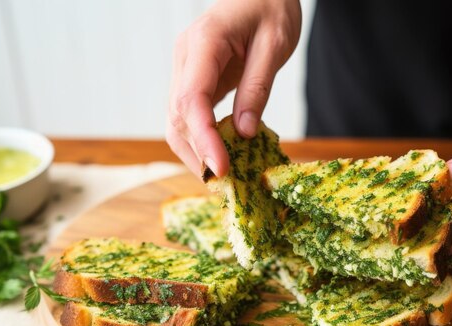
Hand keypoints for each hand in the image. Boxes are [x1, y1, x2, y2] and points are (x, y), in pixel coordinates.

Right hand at [166, 0, 300, 177]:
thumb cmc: (271, 6)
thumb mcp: (274, 45)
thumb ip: (257, 88)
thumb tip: (243, 133)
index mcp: (203, 43)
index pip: (192, 100)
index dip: (204, 139)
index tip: (222, 169)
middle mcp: (185, 58)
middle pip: (177, 116)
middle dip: (197, 153)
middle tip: (223, 183)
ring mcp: (186, 68)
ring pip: (177, 119)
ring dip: (195, 150)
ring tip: (221, 176)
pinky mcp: (194, 77)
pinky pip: (190, 114)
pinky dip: (201, 138)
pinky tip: (220, 155)